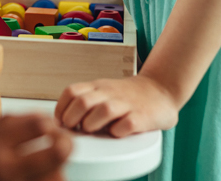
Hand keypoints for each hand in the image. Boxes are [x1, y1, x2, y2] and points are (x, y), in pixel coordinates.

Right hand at [0, 114, 71, 180]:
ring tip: (49, 169)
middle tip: (64, 145)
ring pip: (56, 177)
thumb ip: (3, 129)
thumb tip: (38, 120)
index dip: (51, 124)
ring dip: (57, 171)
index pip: (37, 125)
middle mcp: (2, 166)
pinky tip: (38, 178)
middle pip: (56, 152)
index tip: (51, 128)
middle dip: (65, 146)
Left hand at [55, 74, 178, 136]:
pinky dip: (118, 131)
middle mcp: (110, 93)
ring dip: (92, 124)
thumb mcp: (102, 91)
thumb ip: (85, 101)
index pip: (71, 92)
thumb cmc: (127, 96)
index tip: (60, 123)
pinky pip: (127, 124)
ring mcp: (126, 104)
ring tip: (92, 131)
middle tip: (74, 130)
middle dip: (72, 119)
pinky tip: (115, 133)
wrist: (160, 89)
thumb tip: (61, 121)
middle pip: (83, 101)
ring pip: (104, 110)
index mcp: (97, 87)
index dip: (61, 109)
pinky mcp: (142, 117)